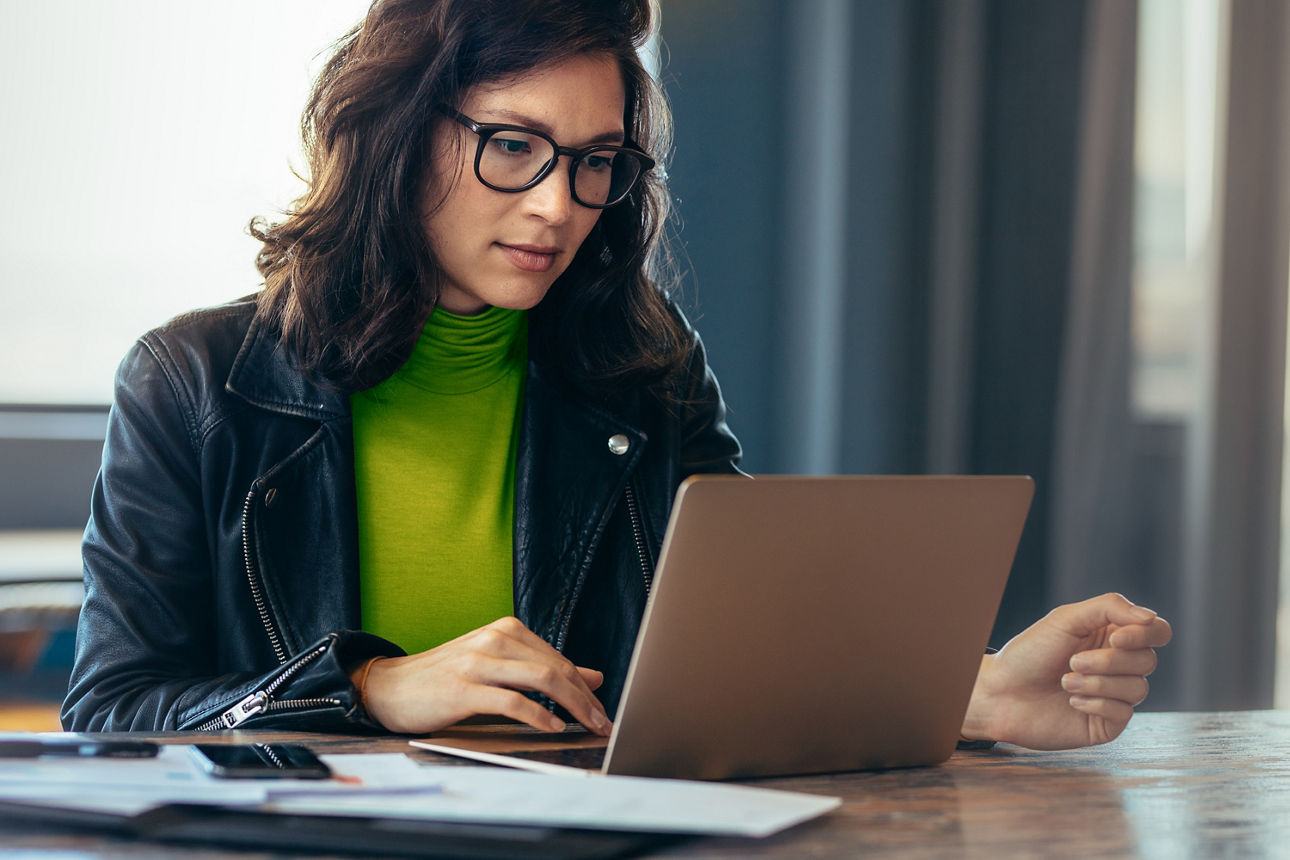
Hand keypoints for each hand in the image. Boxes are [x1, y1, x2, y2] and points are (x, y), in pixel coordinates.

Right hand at [354, 616, 611, 735]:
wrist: (389, 686)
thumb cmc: (445, 678)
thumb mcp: (498, 666)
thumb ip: (542, 669)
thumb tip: (593, 677)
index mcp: (506, 630)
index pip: (559, 659)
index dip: (585, 687)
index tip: (602, 710)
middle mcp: (495, 639)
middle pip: (556, 668)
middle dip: (586, 699)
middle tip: (604, 723)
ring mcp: (478, 661)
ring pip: (541, 679)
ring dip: (572, 706)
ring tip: (587, 726)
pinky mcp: (463, 689)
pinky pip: (512, 701)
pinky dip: (538, 716)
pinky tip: (552, 727)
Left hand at [960, 593, 1171, 749]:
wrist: (1000, 692)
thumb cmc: (1030, 653)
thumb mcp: (1066, 619)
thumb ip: (1109, 608)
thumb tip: (1151, 618)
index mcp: (1112, 636)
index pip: (1156, 631)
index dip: (1145, 634)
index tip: (1115, 638)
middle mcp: (1118, 665)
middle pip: (1148, 660)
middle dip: (1109, 661)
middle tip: (1073, 661)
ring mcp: (1115, 695)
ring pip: (1138, 687)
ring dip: (1098, 683)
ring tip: (1065, 681)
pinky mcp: (1107, 723)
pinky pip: (1124, 712)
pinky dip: (1096, 703)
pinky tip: (1072, 701)